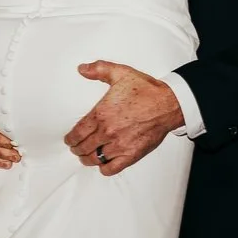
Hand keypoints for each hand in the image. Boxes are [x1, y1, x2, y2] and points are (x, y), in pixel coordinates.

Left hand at [64, 61, 182, 175]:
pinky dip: (104, 168)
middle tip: (76, 148)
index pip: (78, 132)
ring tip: (86, 157)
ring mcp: (119, 145)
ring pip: (94, 159)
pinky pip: (111, 168)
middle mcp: (108, 132)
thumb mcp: (121, 73)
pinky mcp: (131, 155)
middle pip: (83, 147)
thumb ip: (99, 69)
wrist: (168, 104)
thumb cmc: (146, 90)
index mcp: (101, 114)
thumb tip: (82, 69)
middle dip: (77, 149)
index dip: (70, 138)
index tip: (69, 140)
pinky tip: (104, 163)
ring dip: (87, 159)